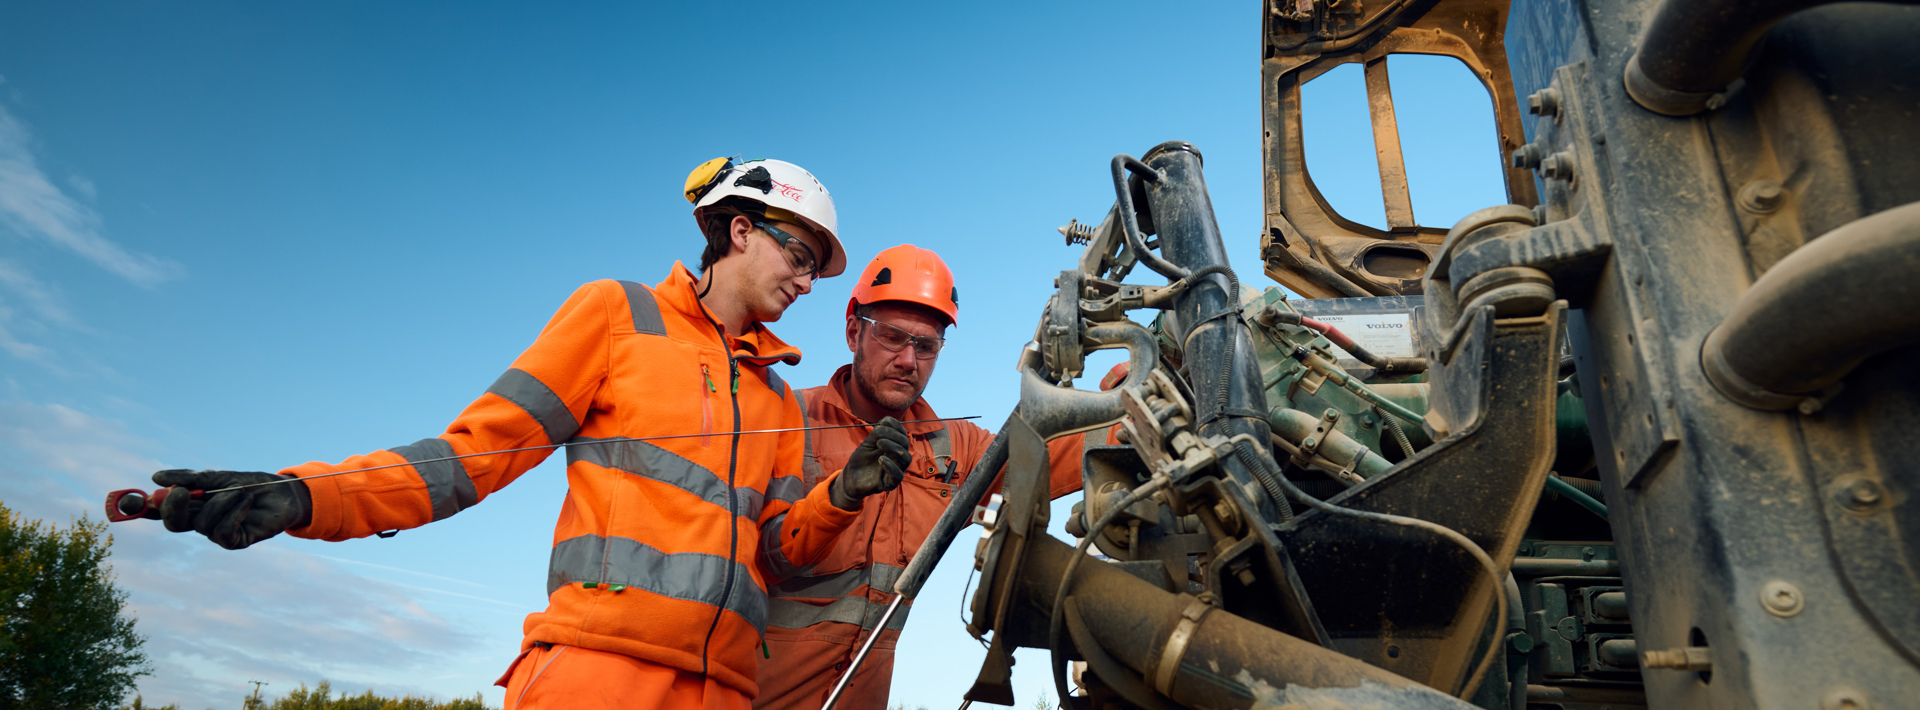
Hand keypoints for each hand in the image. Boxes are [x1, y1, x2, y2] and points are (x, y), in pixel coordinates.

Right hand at [152, 469, 312, 549]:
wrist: (284, 493)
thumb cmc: (251, 484)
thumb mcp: (219, 477)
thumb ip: (191, 479)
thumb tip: (156, 477)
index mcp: (194, 505)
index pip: (162, 510)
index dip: (144, 508)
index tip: (132, 500)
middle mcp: (201, 521)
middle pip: (173, 523)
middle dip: (172, 508)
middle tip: (181, 491)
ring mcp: (217, 533)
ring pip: (202, 524)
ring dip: (220, 503)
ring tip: (239, 491)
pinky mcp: (235, 542)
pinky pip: (222, 532)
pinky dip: (233, 514)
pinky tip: (246, 502)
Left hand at [831, 417, 910, 509]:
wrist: (851, 477)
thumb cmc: (861, 460)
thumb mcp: (867, 443)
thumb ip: (876, 434)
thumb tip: (886, 422)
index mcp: (894, 446)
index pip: (902, 434)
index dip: (896, 426)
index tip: (883, 422)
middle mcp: (898, 458)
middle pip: (905, 444)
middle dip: (893, 435)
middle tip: (877, 434)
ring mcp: (896, 470)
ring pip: (906, 459)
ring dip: (893, 448)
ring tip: (879, 443)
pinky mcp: (890, 483)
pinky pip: (898, 476)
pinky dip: (891, 466)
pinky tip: (880, 459)